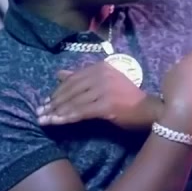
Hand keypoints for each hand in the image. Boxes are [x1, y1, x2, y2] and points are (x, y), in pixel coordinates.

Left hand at [36, 63, 158, 130]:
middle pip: (72, 90)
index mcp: (103, 67)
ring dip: (56, 112)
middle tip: (40, 113)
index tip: (46, 102)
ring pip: (74, 102)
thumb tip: (59, 73)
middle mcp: (103, 75)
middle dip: (54, 103)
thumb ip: (83, 78)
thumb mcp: (106, 83)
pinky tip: (56, 123)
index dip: (58, 91)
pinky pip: (81, 112)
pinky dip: (66, 118)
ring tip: (44, 120)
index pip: (74, 79)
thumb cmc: (129, 98)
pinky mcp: (107, 105)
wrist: (151, 110)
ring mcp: (106, 89)